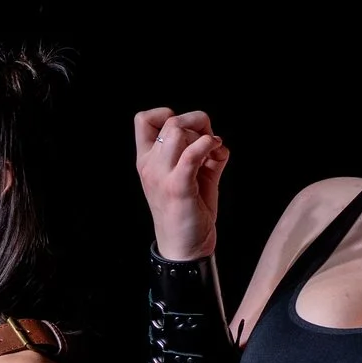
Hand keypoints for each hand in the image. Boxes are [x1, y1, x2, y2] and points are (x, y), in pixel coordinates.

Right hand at [134, 107, 228, 260]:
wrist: (185, 248)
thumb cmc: (187, 212)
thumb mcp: (191, 177)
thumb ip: (202, 155)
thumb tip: (218, 141)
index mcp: (147, 161)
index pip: (143, 119)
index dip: (168, 115)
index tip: (187, 131)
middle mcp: (150, 166)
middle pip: (170, 121)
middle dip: (196, 123)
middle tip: (209, 142)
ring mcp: (162, 176)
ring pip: (178, 130)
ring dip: (202, 134)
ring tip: (212, 151)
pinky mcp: (179, 187)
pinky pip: (191, 153)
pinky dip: (208, 145)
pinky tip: (216, 151)